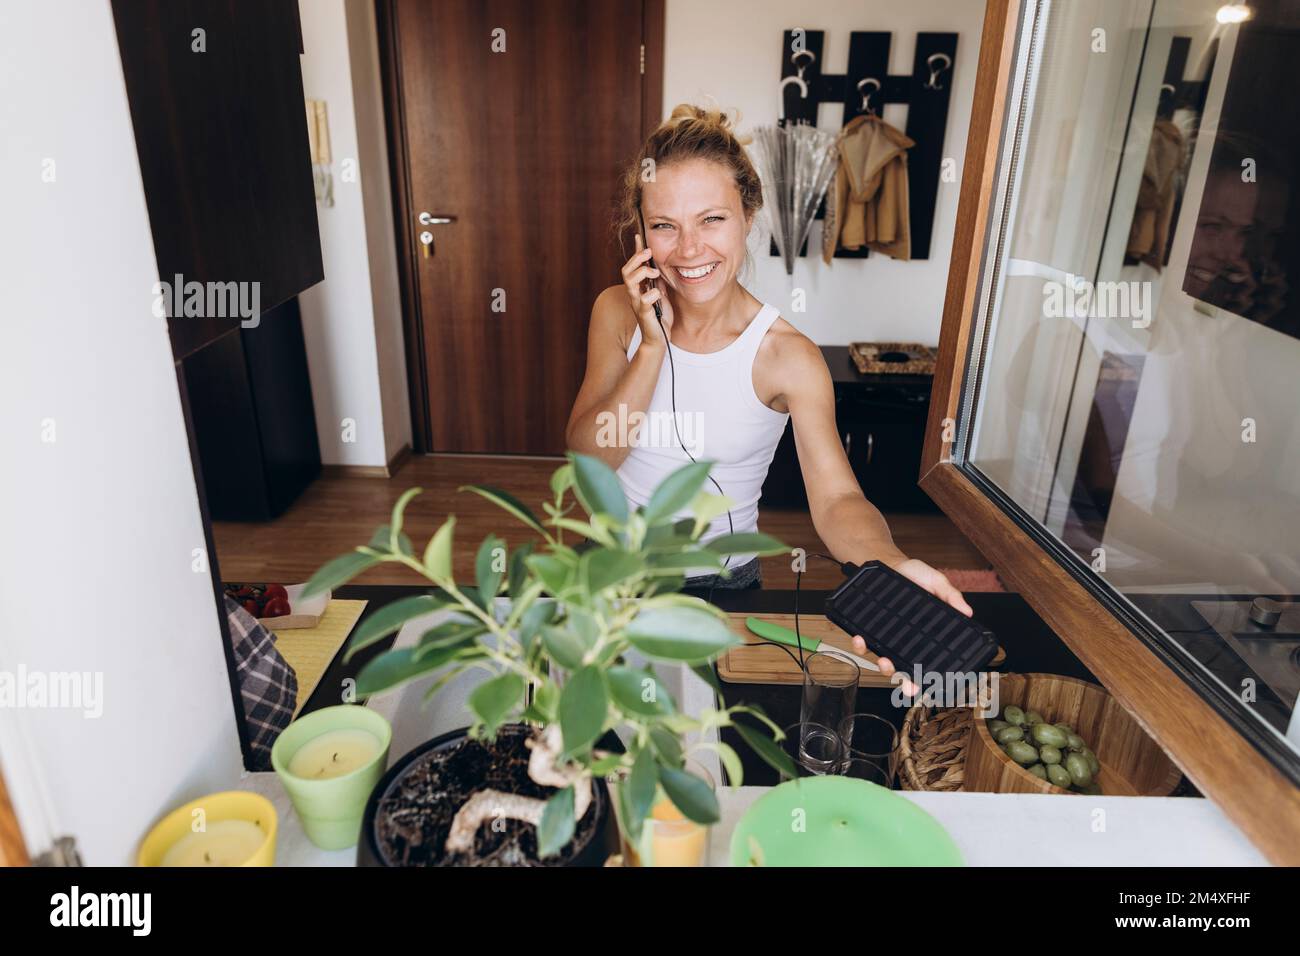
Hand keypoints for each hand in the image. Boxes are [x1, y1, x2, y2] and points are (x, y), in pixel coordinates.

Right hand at [622, 235, 672, 344]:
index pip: (633, 266)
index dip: (636, 251)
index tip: (639, 236)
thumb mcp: (661, 294)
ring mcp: (637, 303)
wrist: (658, 338)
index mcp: (638, 288)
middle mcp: (634, 294)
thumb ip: (658, 281)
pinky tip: (659, 294)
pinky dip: (652, 294)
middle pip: (626, 271)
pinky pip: (643, 301)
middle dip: (636, 259)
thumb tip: (659, 266)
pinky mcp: (643, 313)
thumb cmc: (659, 317)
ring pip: (629, 282)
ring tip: (654, 273)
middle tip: (648, 252)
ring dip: (642, 273)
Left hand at [850, 558, 972, 697]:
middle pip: (906, 668)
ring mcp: (887, 637)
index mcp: (923, 634)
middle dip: (906, 682)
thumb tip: (968, 612)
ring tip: (885, 660)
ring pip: (884, 661)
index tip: (931, 685)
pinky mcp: (869, 629)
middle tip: (908, 684)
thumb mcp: (937, 582)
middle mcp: (905, 640)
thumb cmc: (914, 574)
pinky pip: (863, 644)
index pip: (928, 660)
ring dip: (884, 666)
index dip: (928, 676)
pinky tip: (861, 638)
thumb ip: (951, 596)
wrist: (889, 563)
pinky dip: (861, 645)